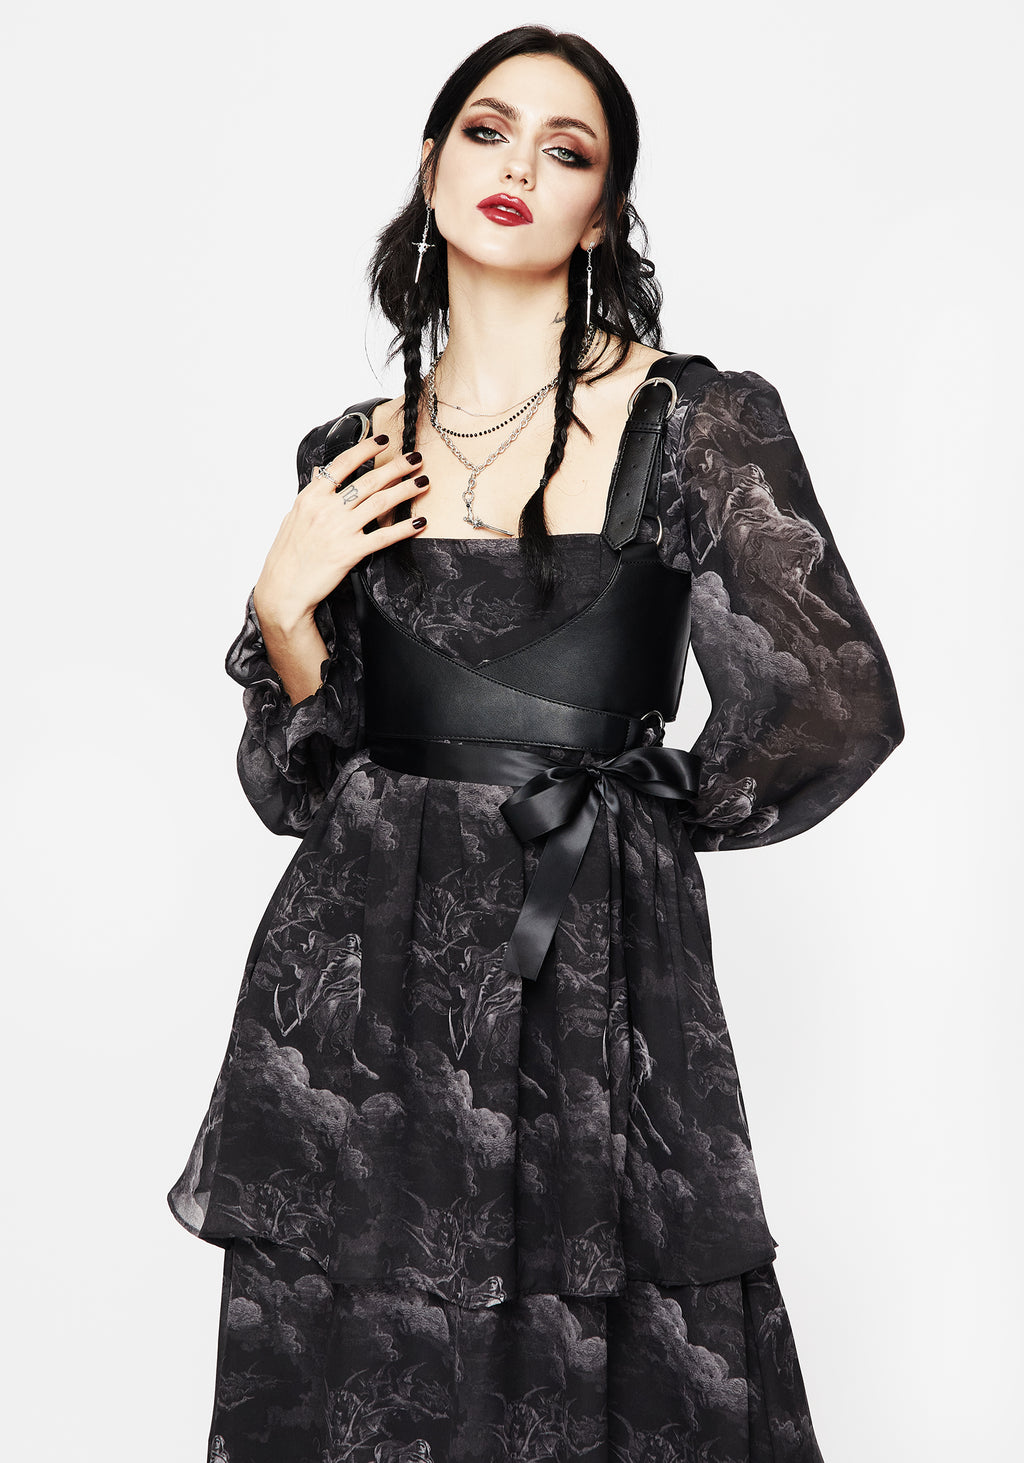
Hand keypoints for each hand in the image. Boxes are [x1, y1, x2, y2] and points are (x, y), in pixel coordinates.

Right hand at [253, 433, 429, 631]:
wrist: (283, 590)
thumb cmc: (287, 556)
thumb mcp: (294, 517)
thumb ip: (312, 494)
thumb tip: (321, 473)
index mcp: (311, 497)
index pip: (342, 464)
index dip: (366, 449)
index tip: (384, 440)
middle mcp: (326, 509)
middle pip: (368, 481)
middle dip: (396, 467)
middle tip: (415, 458)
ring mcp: (339, 530)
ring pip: (379, 503)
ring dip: (405, 490)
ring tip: (422, 482)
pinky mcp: (350, 552)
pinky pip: (383, 537)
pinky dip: (404, 528)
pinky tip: (419, 522)